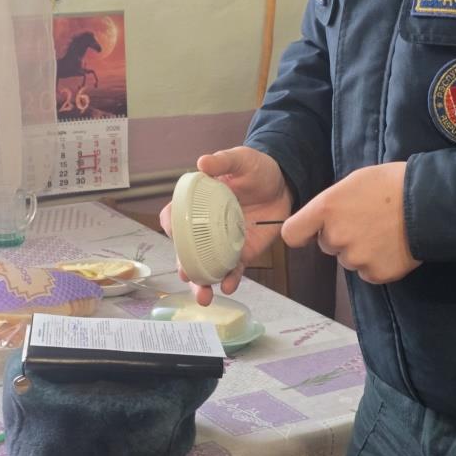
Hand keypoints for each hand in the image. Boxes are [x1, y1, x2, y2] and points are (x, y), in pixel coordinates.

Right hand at [160, 147, 292, 304]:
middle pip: (186, 251)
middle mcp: (204, 228)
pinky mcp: (242, 254)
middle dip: (183, 266)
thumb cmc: (256, 169)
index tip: (173, 233)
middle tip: (186, 275)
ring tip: (203, 295)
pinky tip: (228, 286)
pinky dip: (229, 280)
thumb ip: (223, 161)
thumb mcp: (240, 159)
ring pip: (206, 267)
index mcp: (196, 204)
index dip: (170, 227)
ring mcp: (222, 244)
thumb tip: (202, 162)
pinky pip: (233, 271)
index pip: (174, 218)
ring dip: (202, 284)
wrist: (284, 184)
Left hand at [281, 162, 420, 283]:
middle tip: (366, 221)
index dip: (301, 233)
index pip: (292, 233)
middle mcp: (335, 237)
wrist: (429, 201)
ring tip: (384, 232)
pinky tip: (392, 246)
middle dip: (341, 237)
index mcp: (326, 209)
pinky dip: (378, 263)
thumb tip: (322, 222)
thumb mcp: (353, 182)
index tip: (310, 232)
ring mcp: (356, 258)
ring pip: (348, 260)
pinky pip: (368, 273)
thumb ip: (331, 204)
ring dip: (361, 251)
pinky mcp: (376, 274)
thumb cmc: (390, 183)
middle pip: (327, 245)